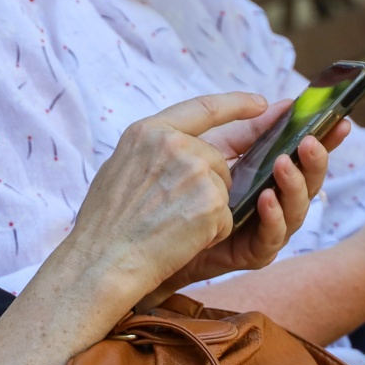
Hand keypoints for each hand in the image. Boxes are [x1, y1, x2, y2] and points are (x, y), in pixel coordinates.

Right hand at [59, 92, 268, 310]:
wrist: (103, 261)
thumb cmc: (106, 224)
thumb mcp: (121, 167)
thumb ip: (154, 150)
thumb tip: (182, 145)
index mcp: (148, 131)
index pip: (203, 108)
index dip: (236, 104)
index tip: (262, 103)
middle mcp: (174, 143)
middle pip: (216, 160)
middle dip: (207, 187)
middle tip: (169, 213)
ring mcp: (196, 170)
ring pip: (222, 190)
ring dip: (206, 212)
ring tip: (168, 226)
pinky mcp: (212, 201)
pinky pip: (226, 218)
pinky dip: (209, 234)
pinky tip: (179, 240)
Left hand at [144, 106, 336, 301]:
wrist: (155, 233)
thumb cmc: (185, 188)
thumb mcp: (216, 149)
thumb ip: (249, 129)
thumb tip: (281, 104)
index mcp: (273, 175)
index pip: (307, 157)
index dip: (327, 140)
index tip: (340, 121)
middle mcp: (278, 202)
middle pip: (310, 183)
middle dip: (313, 161)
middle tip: (309, 142)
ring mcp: (268, 229)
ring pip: (297, 210)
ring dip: (293, 185)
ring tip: (283, 163)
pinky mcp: (253, 253)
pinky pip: (271, 237)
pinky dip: (273, 216)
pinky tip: (266, 198)